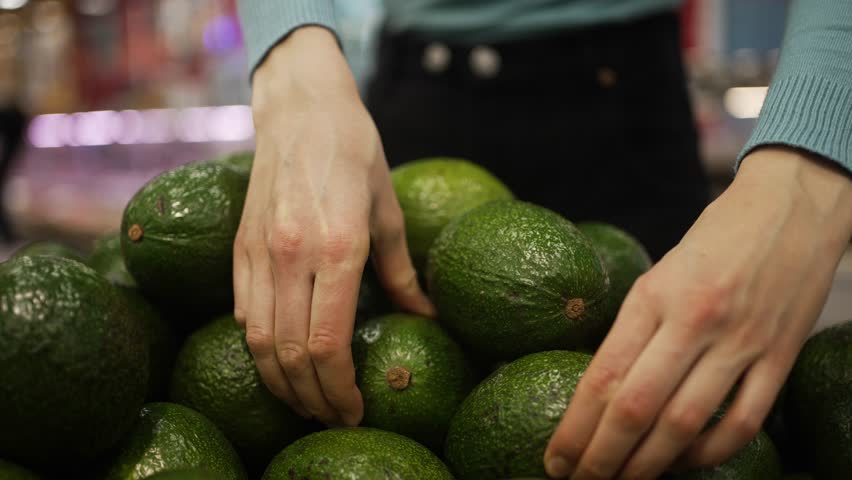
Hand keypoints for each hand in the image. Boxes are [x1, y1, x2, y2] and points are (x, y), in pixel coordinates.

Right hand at [234, 27, 434, 425]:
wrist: (303, 111)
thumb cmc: (355, 155)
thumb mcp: (389, 213)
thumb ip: (402, 273)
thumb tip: (425, 316)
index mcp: (338, 248)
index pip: (328, 343)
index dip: (340, 389)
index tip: (355, 410)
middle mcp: (292, 255)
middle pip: (291, 353)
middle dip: (312, 398)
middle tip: (333, 417)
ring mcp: (259, 252)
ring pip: (258, 341)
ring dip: (280, 383)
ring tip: (305, 402)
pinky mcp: (239, 247)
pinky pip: (242, 311)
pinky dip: (259, 347)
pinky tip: (279, 362)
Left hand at [544, 146, 851, 478]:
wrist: (791, 205)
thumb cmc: (714, 238)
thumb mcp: (659, 273)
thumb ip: (634, 328)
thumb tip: (602, 391)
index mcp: (653, 295)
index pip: (602, 377)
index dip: (574, 429)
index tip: (554, 459)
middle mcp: (693, 320)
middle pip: (635, 409)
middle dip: (601, 458)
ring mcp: (740, 341)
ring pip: (684, 423)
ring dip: (649, 465)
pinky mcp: (780, 355)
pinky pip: (743, 421)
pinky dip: (710, 452)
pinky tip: (685, 462)